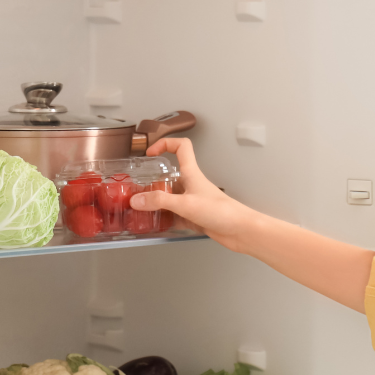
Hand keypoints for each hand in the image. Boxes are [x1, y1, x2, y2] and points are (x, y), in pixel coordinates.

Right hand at [130, 138, 259, 251]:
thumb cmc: (222, 212)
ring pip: (168, 197)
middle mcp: (190, 185)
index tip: (150, 153)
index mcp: (191, 173)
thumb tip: (137, 200)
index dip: (165, 143)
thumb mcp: (186, 204)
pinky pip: (172, 214)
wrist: (239, 231)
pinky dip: (162, 218)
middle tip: (135, 191)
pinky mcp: (192, 216)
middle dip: (150, 182)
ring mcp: (191, 201)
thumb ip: (159, 201)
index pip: (181, 147)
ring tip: (138, 210)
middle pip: (167, 176)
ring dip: (154, 203)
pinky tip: (153, 224)